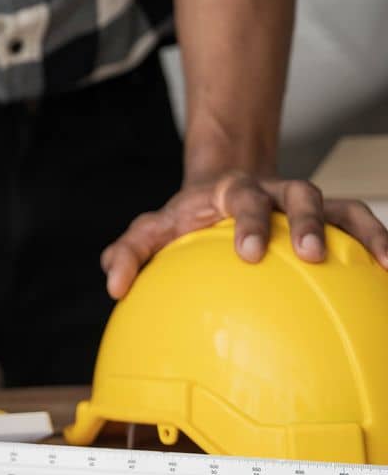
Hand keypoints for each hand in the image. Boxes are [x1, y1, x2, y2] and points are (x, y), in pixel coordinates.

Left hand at [101, 171, 387, 298]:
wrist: (222, 190)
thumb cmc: (184, 219)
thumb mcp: (153, 230)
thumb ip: (129, 252)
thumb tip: (113, 285)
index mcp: (232, 193)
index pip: (242, 200)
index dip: (249, 222)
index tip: (250, 253)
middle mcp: (275, 192)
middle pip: (300, 195)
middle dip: (307, 222)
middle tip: (310, 255)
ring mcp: (306, 203)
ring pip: (341, 207)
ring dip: (360, 231)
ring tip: (380, 261)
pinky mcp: (331, 218)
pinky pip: (363, 225)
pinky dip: (381, 242)